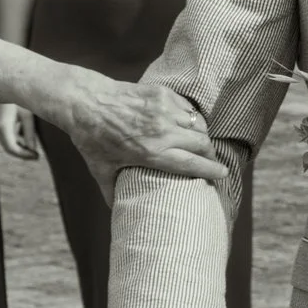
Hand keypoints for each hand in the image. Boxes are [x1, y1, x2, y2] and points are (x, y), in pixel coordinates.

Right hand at [0, 100, 38, 159]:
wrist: (8, 84)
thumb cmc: (21, 98)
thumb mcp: (28, 115)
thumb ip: (29, 132)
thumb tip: (33, 149)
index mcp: (3, 125)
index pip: (12, 148)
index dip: (25, 155)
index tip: (37, 156)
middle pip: (9, 148)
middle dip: (23, 154)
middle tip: (37, 157)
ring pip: (8, 144)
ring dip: (21, 149)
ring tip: (35, 151)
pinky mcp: (1, 123)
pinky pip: (9, 138)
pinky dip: (18, 142)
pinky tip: (28, 141)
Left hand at [51, 76, 224, 196]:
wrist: (84, 102)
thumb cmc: (92, 137)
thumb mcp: (100, 169)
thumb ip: (112, 193)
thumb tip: (119, 213)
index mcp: (150, 152)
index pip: (192, 163)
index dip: (211, 170)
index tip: (222, 174)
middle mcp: (162, 131)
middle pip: (202, 144)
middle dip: (210, 155)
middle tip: (211, 161)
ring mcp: (165, 110)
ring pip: (199, 125)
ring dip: (202, 136)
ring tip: (199, 144)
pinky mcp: (164, 94)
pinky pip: (189, 109)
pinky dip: (192, 118)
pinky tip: (187, 125)